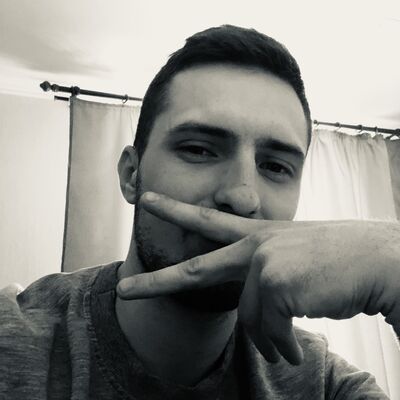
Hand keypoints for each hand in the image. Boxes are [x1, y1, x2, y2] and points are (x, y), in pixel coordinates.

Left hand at [117, 192, 399, 363]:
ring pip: (249, 318)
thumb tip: (251, 325)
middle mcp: (256, 244)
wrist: (380, 260)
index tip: (150, 198)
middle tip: (123, 289)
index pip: (209, 218)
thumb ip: (264, 283)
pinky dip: (281, 346)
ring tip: (285, 347)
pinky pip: (269, 331)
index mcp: (258, 234)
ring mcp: (264, 260)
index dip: (177, 209)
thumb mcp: (294, 263)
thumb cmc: (339, 263)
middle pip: (195, 268)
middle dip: (157, 281)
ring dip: (270, 340)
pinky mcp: (275, 281)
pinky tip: (292, 349)